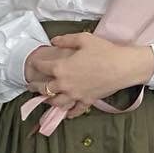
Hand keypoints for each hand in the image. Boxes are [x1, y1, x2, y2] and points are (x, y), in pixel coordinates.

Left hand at [32, 34, 153, 103]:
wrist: (123, 67)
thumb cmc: (104, 51)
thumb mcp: (83, 39)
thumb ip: (65, 40)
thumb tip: (53, 41)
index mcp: (61, 68)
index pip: (41, 67)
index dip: (35, 64)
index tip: (33, 62)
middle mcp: (64, 84)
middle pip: (44, 88)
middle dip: (35, 87)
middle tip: (30, 86)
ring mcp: (75, 95)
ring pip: (56, 102)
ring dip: (48, 101)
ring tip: (44, 99)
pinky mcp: (86, 101)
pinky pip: (75, 111)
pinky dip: (69, 113)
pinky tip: (66, 113)